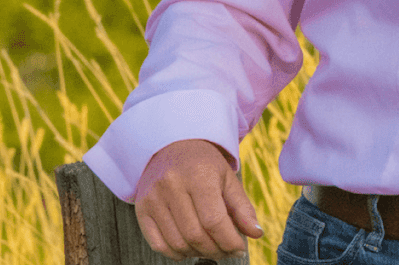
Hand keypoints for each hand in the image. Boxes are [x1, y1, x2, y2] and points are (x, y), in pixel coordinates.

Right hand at [134, 138, 261, 260]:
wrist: (172, 146)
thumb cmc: (203, 163)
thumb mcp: (227, 178)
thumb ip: (242, 207)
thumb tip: (256, 234)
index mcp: (198, 174)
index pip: (214, 220)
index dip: (229, 241)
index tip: (240, 249)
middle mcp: (172, 185)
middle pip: (195, 235)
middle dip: (216, 249)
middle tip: (227, 251)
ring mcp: (154, 198)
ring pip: (177, 243)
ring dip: (197, 253)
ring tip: (211, 248)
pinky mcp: (142, 209)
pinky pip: (158, 244)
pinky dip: (176, 253)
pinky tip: (190, 248)